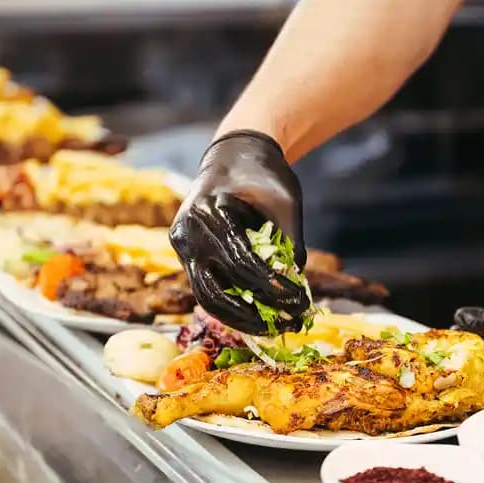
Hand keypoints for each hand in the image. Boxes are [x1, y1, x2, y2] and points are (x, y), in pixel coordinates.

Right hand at [170, 130, 308, 333]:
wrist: (233, 155)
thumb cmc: (262, 173)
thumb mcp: (285, 203)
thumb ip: (288, 246)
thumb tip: (296, 289)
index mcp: (207, 213)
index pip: (241, 263)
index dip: (272, 288)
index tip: (300, 301)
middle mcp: (187, 234)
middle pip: (215, 292)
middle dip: (254, 315)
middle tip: (289, 324)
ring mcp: (183, 248)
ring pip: (206, 298)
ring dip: (241, 318)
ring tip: (275, 327)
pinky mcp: (188, 257)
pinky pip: (208, 288)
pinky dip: (234, 305)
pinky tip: (261, 314)